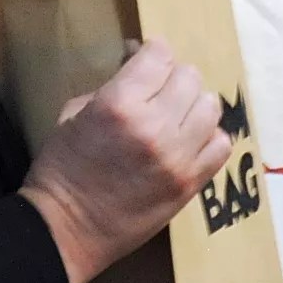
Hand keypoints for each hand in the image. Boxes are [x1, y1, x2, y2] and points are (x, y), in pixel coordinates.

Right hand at [18, 37, 230, 282]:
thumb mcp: (74, 114)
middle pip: (189, 77)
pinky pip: (221, 145)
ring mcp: (178, 157)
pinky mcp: (190, 183)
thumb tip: (137, 66)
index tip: (144, 60)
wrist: (66, 230)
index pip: (159, 55)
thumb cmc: (61, 169)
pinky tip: (189, 141)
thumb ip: (111, 87)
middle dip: (172, 77)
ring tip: (176, 115)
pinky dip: (208, 137)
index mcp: (120, 104)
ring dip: (193, 104)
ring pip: (210, 106)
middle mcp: (155, 126)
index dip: (151, 52)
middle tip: (158, 90)